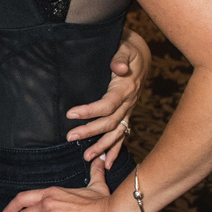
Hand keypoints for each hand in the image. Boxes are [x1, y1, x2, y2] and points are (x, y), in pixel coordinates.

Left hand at [65, 26, 150, 166]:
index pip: (107, 104)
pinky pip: (123, 134)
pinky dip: (116, 149)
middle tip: (70, 136)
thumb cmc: (128, 50)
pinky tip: (106, 162)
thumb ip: (120, 59)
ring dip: (102, 146)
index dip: (90, 111)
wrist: (142, 56)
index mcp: (125, 88)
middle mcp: (128, 103)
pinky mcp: (127, 114)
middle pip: (109, 122)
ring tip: (86, 157)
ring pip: (116, 133)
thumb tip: (118, 68)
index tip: (70, 113)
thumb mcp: (125, 49)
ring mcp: (129, 110)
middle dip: (90, 132)